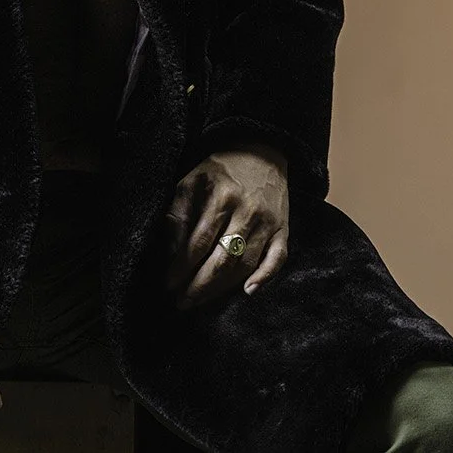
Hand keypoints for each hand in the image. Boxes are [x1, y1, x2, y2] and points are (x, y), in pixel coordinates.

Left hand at [164, 141, 288, 308]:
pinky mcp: (283, 229)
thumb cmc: (221, 169)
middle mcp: (247, 211)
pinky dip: (265, 277)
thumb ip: (179, 212)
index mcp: (222, 196)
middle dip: (199, 285)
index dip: (182, 267)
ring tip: (202, 300)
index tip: (168, 284)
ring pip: (245, 264)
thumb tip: (171, 251)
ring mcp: (268, 222)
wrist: (261, 150)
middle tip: (182, 302)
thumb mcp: (193, 179)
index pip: (199, 242)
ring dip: (222, 288)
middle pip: (222, 259)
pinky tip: (248, 292)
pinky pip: (277, 259)